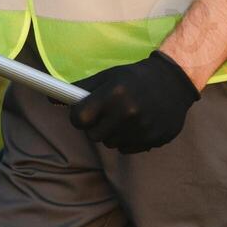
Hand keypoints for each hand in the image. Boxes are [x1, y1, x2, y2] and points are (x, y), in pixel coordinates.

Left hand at [68, 51, 199, 153]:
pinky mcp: (154, 140)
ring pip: (110, 144)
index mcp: (114, 94)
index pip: (79, 119)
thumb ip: (80, 89)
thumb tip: (51, 100)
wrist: (174, 81)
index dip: (78, 117)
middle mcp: (128, 112)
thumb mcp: (108, 76)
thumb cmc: (134, 77)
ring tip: (124, 116)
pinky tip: (137, 124)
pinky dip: (128, 140)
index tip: (83, 113)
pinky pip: (127, 149)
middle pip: (93, 135)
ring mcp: (142, 128)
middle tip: (105, 114)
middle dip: (95, 126)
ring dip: (112, 133)